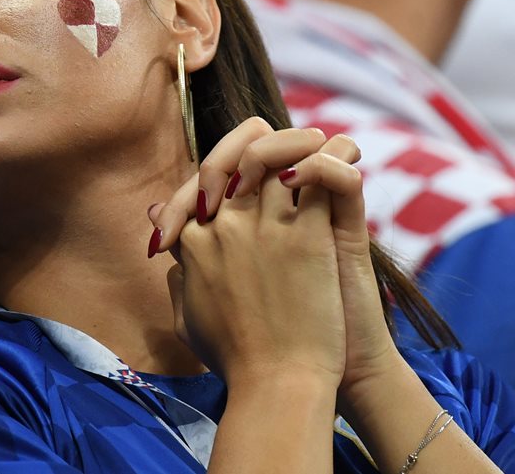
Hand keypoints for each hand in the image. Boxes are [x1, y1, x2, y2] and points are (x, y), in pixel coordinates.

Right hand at [157, 120, 346, 391]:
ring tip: (320, 140)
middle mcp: (221, 225)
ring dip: (297, 140)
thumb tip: (169, 250)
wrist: (278, 383)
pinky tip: (346, 154)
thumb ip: (178, 277)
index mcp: (191, 243)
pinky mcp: (306, 236)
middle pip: (229, 156)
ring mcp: (262, 226)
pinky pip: (316, 178)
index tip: (240, 173)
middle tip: (276, 134)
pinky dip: (333, 160)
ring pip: (272, 155)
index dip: (217, 172)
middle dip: (252, 138)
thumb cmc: (233, 359)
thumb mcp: (187, 316)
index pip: (198, 185)